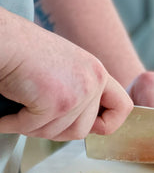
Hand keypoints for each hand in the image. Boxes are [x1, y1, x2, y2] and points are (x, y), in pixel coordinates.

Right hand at [0, 10, 132, 140]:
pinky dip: (14, 124)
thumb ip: (81, 92)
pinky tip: (7, 112)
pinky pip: (34, 128)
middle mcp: (94, 81)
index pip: (123, 108)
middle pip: (82, 131)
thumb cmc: (24, 51)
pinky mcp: (57, 102)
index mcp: (98, 73)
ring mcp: (78, 93)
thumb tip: (86, 127)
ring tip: (19, 109)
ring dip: (32, 127)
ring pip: (58, 133)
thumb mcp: (66, 69)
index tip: (92, 128)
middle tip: (33, 117)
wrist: (3, 38)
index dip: (108, 124)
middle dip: (54, 130)